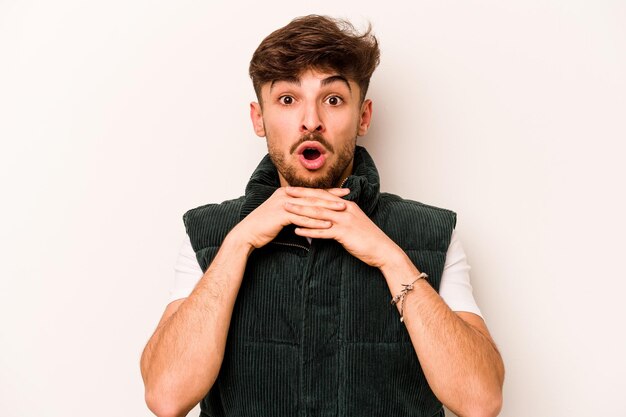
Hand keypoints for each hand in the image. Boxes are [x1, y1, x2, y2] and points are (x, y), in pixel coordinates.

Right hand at [228, 187, 350, 251]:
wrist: (247, 234)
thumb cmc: (264, 226)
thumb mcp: (281, 214)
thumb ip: (294, 210)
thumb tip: (307, 212)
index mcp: (287, 192)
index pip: (311, 191)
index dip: (328, 191)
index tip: (343, 192)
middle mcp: (285, 195)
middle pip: (313, 196)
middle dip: (332, 197)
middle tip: (347, 198)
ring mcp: (283, 203)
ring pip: (310, 206)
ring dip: (328, 208)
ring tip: (342, 210)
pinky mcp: (281, 215)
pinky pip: (303, 218)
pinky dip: (317, 222)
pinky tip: (328, 225)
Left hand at [283, 186, 402, 268]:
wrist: (383, 249)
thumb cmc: (368, 238)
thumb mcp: (354, 222)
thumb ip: (341, 216)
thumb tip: (328, 216)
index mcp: (346, 204)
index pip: (323, 195)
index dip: (307, 191)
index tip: (292, 189)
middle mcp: (345, 209)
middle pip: (318, 201)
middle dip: (300, 197)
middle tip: (284, 193)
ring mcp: (344, 220)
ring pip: (318, 214)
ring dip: (300, 211)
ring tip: (286, 209)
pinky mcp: (344, 233)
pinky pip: (323, 231)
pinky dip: (309, 230)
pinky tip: (297, 231)